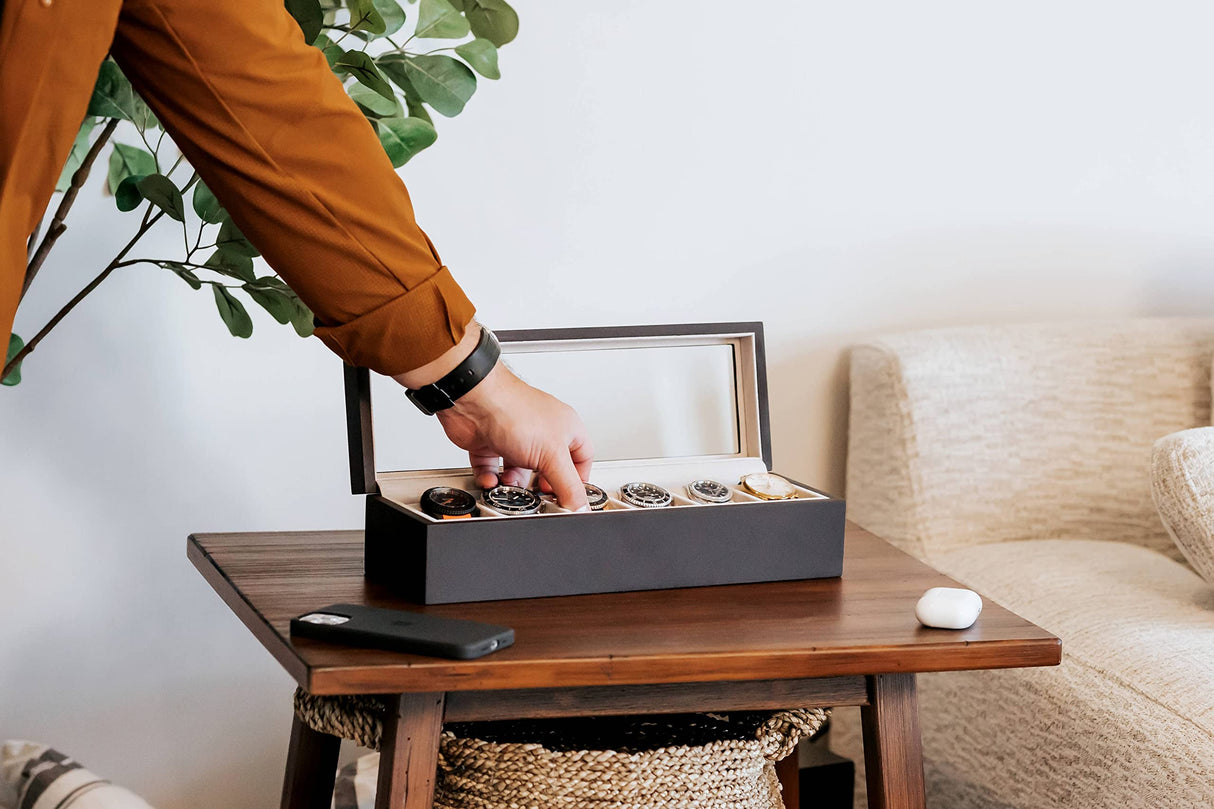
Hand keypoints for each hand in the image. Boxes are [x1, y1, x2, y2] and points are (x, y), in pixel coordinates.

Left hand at [434, 362, 594, 509]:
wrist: (473, 401)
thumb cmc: (514, 410)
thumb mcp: (552, 456)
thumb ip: (568, 485)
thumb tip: (580, 507)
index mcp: (565, 427)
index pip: (582, 457)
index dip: (578, 479)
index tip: (570, 497)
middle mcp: (541, 431)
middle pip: (549, 467)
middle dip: (540, 484)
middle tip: (537, 496)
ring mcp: (514, 436)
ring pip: (519, 470)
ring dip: (513, 483)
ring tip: (509, 484)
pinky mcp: (490, 442)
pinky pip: (492, 468)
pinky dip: (490, 478)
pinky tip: (491, 479)